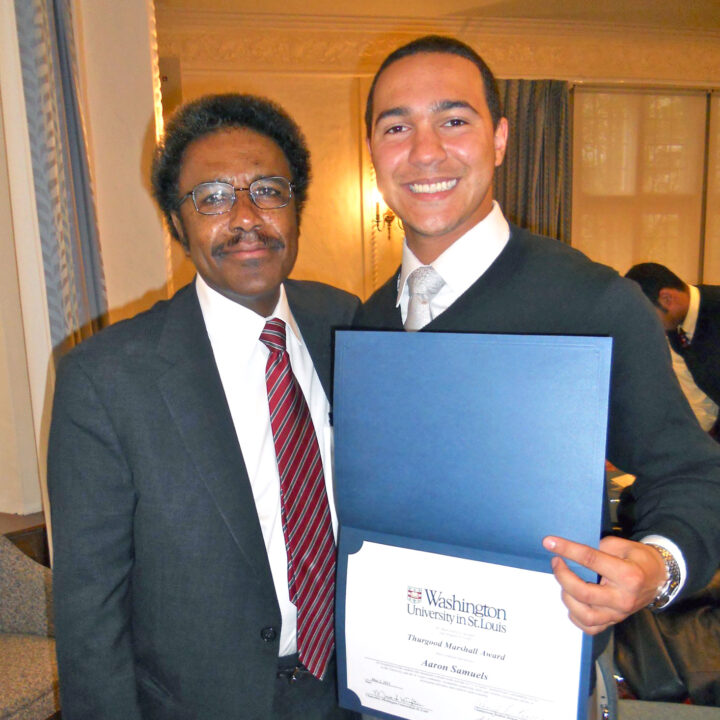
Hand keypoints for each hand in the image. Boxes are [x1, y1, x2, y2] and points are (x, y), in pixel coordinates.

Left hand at [542, 535, 667, 633]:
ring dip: (567, 597)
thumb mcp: (622, 545)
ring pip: (584, 615)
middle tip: (556, 562)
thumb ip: (598, 547)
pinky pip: (590, 628)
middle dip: (563, 576)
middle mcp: (623, 599)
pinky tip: (572, 600)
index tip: (549, 542)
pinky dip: (575, 616)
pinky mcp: (614, 622)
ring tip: (564, 582)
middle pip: (583, 592)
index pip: (590, 560)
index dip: (567, 549)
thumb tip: (570, 550)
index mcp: (628, 575)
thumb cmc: (639, 559)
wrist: (659, 579)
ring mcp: (619, 614)